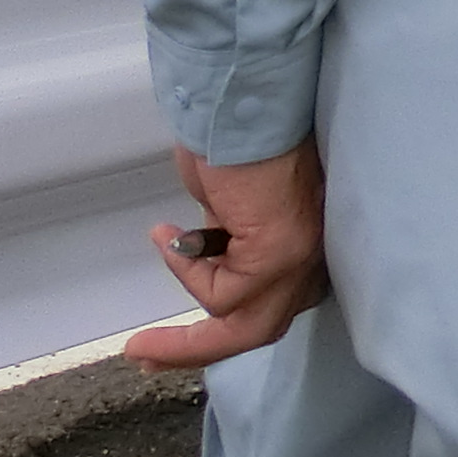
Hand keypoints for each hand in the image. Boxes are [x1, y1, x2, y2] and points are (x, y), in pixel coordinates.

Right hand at [129, 139, 326, 368]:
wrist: (242, 97)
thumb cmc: (233, 136)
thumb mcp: (227, 204)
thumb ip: (225, 237)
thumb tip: (206, 250)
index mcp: (305, 242)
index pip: (273, 304)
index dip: (226, 327)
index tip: (178, 343)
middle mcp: (314, 254)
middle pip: (260, 326)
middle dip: (201, 350)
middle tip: (148, 359)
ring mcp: (301, 256)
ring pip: (245, 325)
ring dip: (186, 342)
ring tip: (143, 345)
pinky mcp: (279, 253)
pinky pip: (224, 294)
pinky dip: (189, 273)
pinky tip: (168, 239)